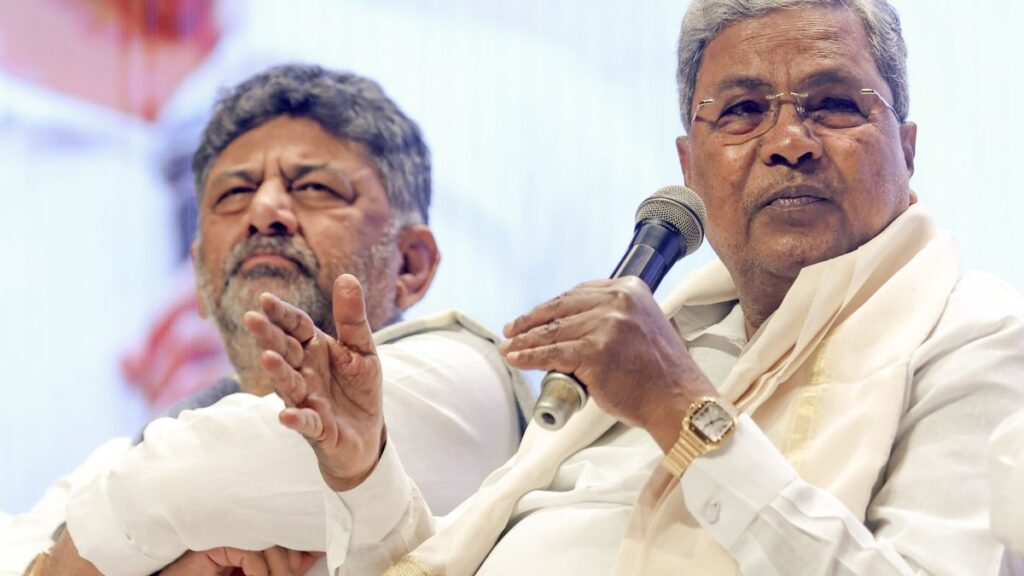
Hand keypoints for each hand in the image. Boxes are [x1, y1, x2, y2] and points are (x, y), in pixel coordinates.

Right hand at [160, 547, 322, 575]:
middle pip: (281, 535)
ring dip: (277, 570)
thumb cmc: (217, 574)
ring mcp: (232, 531)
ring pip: (269, 544)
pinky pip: (251, 553)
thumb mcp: (256, 573)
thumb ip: (281, 566)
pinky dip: (258, 573)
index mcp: (256, 532)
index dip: (303, 543)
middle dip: (292, 561)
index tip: (318, 552)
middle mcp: (246, 527)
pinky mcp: (219, 542)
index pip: (285, 531)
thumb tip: (311, 557)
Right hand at [243, 274, 384, 490]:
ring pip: (290, 384)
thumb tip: (347, 277)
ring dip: (279, 373)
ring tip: (268, 358)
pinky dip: (296, 419)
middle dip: (269, 336)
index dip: (282, 314)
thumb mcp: (362, 349)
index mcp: (314, 349)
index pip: (295, 326)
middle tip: (252, 319)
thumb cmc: (359, 388)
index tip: (265, 299)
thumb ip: (352, 318)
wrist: (367, 434)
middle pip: (285, 351)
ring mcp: (307, 400)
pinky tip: (287, 415)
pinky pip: (306, 422)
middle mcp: (304, 372)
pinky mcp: (316, 428)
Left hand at [501, 277, 716, 450]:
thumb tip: (572, 324)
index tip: (534, 317)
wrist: (678, 400)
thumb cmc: (660, 373)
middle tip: (512, 330)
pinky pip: (551, 353)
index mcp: (630, 289)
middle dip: (531, 321)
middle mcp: (619, 301)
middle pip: (561, 308)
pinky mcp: (595, 352)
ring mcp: (607, 325)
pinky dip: (529, 357)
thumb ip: (615, 317)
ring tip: (509, 348)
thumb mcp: (642, 326)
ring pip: (553, 332)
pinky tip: (517, 359)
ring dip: (524, 341)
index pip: (577, 294)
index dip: (550, 307)